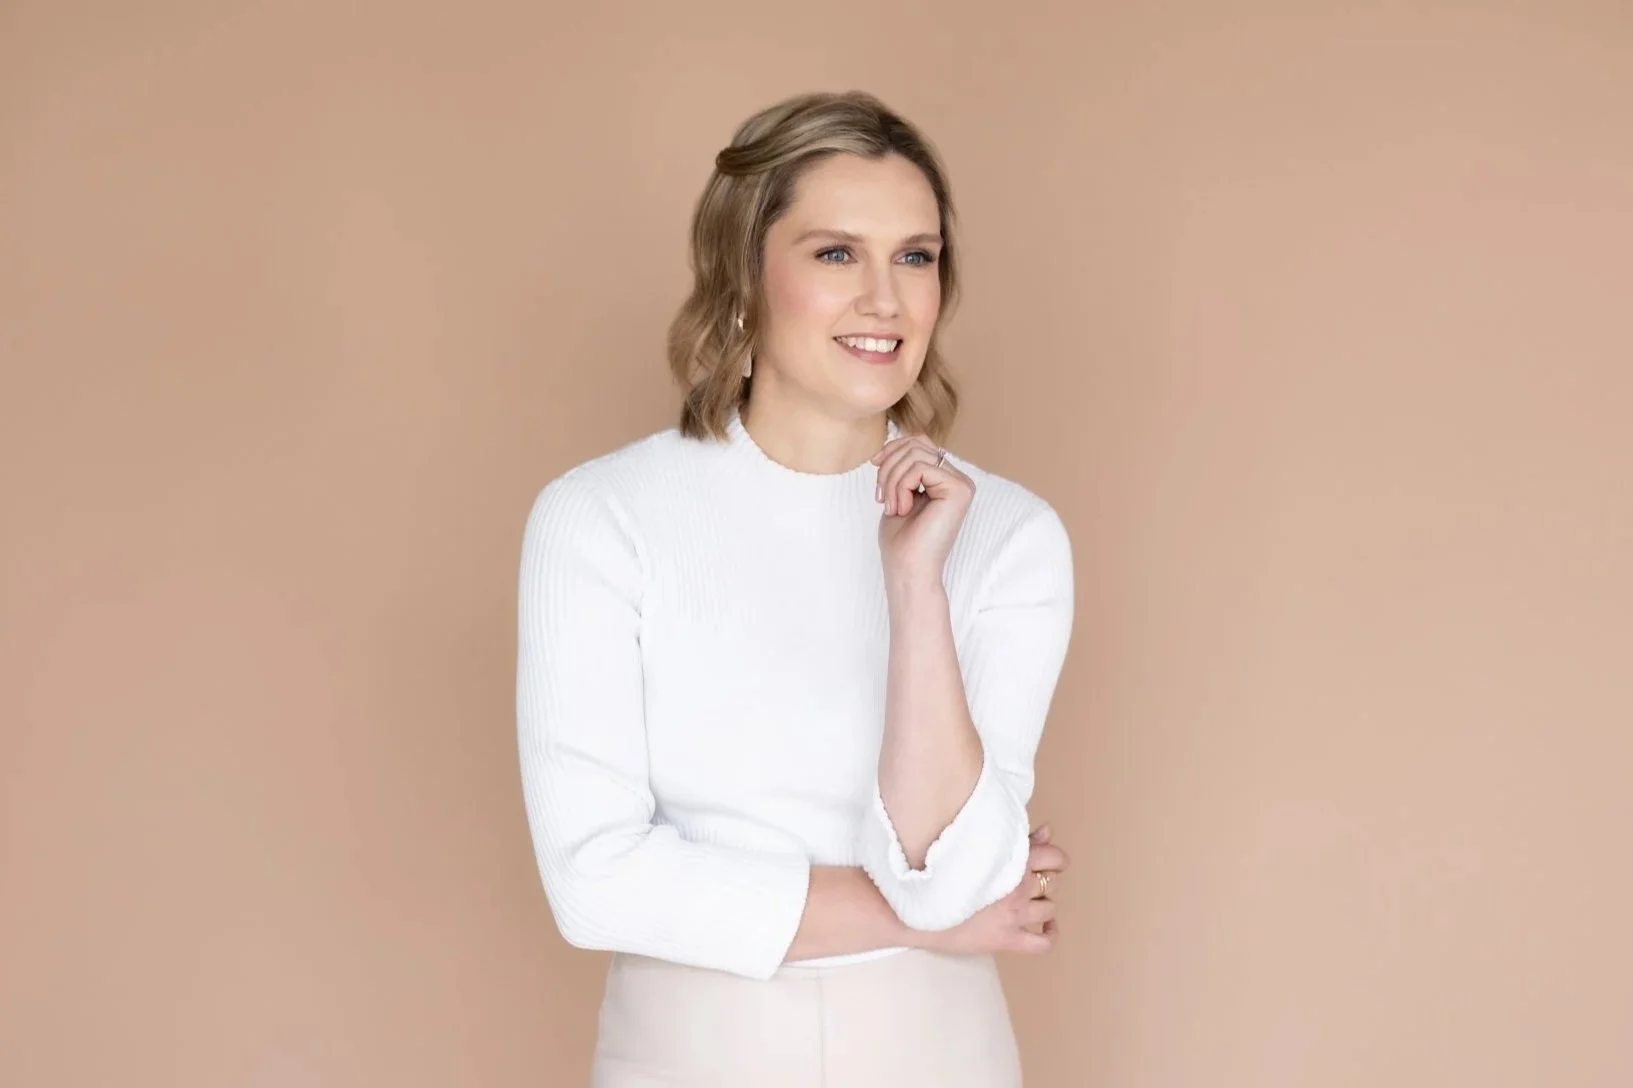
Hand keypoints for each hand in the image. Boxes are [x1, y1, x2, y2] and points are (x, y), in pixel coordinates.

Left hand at [871, 434, 974, 590]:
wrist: (907, 569)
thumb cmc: (901, 540)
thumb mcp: (898, 492)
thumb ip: (903, 467)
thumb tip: (896, 440)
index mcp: (946, 479)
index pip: (919, 442)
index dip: (892, 449)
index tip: (874, 467)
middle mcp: (958, 479)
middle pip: (916, 444)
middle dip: (889, 467)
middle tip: (881, 497)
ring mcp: (962, 484)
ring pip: (915, 454)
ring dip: (892, 480)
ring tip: (892, 506)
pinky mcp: (959, 490)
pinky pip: (920, 468)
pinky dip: (901, 487)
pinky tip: (903, 509)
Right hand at [914, 825, 1069, 955]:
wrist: (917, 907)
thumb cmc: (942, 871)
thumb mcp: (980, 847)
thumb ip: (1017, 838)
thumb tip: (1048, 831)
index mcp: (1012, 859)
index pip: (1054, 856)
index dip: (1053, 858)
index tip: (1045, 861)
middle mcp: (1018, 886)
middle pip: (1052, 882)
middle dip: (1044, 879)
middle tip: (1025, 880)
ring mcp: (1015, 915)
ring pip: (1050, 908)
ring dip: (1042, 903)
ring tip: (1025, 901)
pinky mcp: (1007, 940)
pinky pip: (1043, 943)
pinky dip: (1050, 934)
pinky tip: (1044, 927)